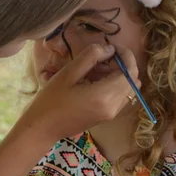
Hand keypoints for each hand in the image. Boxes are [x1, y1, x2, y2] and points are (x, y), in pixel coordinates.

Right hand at [17, 44, 141, 147]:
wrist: (42, 128)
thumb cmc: (50, 100)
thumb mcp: (68, 73)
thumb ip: (91, 56)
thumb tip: (109, 49)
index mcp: (104, 96)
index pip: (130, 71)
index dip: (125, 55)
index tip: (111, 47)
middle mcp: (113, 107)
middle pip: (132, 80)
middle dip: (121, 64)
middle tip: (100, 58)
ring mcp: (111, 114)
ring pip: (128, 88)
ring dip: (118, 75)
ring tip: (94, 69)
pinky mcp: (107, 116)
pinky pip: (120, 97)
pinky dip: (113, 85)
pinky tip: (94, 81)